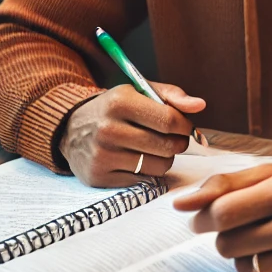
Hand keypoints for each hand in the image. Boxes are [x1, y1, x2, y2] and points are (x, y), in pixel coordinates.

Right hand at [59, 82, 205, 185]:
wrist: (71, 127)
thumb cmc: (116, 108)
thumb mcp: (141, 91)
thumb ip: (173, 96)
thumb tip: (200, 105)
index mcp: (120, 102)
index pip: (170, 120)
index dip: (185, 126)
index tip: (185, 127)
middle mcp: (108, 129)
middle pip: (167, 146)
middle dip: (178, 143)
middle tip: (173, 138)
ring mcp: (102, 155)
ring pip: (159, 166)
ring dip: (165, 158)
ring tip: (155, 147)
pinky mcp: (98, 176)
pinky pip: (142, 179)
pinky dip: (146, 171)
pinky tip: (136, 158)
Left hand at [173, 163, 271, 271]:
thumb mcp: (271, 174)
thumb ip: (224, 184)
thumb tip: (180, 204)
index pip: (224, 212)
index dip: (204, 218)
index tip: (202, 220)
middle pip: (229, 244)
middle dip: (227, 237)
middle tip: (247, 227)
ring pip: (245, 269)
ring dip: (247, 257)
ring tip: (269, 240)